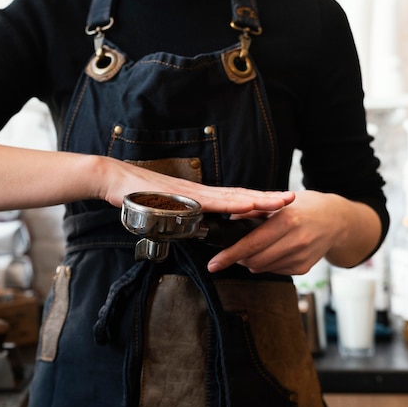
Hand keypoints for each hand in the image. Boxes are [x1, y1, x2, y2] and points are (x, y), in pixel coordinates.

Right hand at [98, 156, 294, 215]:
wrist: (114, 179)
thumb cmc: (136, 194)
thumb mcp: (163, 210)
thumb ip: (178, 216)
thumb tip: (188, 226)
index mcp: (198, 196)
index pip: (233, 199)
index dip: (256, 200)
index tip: (276, 203)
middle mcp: (201, 192)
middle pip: (240, 196)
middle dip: (267, 199)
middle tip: (293, 198)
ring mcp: (193, 194)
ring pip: (233, 198)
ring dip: (260, 200)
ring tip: (283, 201)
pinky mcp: (183, 198)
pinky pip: (213, 202)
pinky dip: (233, 204)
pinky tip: (250, 205)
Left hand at [206, 190, 379, 274]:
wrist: (336, 220)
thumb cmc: (303, 207)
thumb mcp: (279, 201)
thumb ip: (253, 211)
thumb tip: (229, 222)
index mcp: (287, 220)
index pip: (251, 243)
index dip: (229, 255)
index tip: (213, 264)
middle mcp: (296, 240)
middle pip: (254, 260)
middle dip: (238, 259)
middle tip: (231, 252)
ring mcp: (301, 256)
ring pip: (263, 268)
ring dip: (251, 261)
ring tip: (254, 247)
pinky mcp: (304, 268)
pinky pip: (274, 271)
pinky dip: (266, 264)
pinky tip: (272, 251)